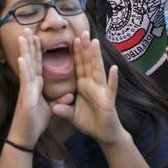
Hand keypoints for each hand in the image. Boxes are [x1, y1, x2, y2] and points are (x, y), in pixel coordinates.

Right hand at [8, 29, 55, 145]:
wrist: (25, 137)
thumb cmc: (34, 123)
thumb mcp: (51, 109)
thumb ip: (60, 101)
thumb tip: (70, 94)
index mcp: (35, 85)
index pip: (37, 64)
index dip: (37, 50)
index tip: (37, 36)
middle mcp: (29, 83)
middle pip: (30, 60)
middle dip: (29, 44)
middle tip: (26, 28)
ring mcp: (26, 89)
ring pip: (26, 65)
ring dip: (24, 50)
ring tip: (23, 36)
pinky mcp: (25, 97)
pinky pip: (25, 81)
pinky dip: (24, 69)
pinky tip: (22, 57)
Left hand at [51, 32, 124, 146]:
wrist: (104, 135)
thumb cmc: (89, 122)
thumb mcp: (72, 115)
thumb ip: (63, 110)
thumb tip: (52, 107)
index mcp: (84, 85)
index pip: (79, 66)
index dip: (76, 53)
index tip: (72, 39)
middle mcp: (93, 84)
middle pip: (88, 63)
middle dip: (85, 48)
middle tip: (82, 32)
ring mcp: (102, 90)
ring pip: (99, 70)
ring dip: (97, 56)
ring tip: (94, 42)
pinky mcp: (108, 100)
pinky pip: (111, 88)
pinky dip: (113, 79)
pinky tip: (114, 69)